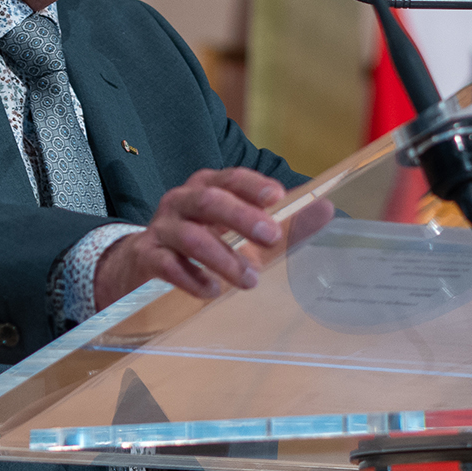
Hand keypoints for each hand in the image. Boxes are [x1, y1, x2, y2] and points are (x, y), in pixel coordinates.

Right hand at [93, 168, 288, 307]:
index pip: (231, 178)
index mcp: (207, 186)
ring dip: (223, 259)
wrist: (144, 261)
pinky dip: (192, 279)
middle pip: (210, 201)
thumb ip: (284, 223)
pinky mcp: (147, 255)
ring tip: (249, 280)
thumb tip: (327, 210)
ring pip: (191, 237)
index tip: (278, 196)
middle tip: (271, 237)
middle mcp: (182, 200)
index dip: (253, 185)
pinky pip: (167, 265)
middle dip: (242, 217)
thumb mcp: (243, 231)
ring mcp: (162, 227)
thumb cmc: (204, 240)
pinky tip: (211, 292)